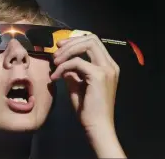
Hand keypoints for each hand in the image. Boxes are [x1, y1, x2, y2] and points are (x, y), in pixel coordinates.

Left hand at [50, 34, 125, 157]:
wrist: (96, 126)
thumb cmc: (88, 109)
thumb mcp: (77, 85)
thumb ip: (72, 72)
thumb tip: (62, 62)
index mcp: (107, 66)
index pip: (93, 42)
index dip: (75, 40)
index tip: (60, 47)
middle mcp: (110, 65)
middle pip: (91, 38)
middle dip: (70, 42)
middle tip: (56, 53)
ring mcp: (106, 69)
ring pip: (86, 45)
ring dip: (67, 51)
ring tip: (54, 62)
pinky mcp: (99, 75)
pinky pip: (76, 62)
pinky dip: (63, 67)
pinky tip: (55, 77)